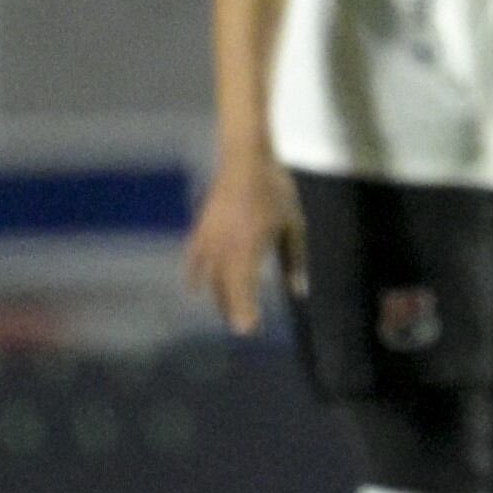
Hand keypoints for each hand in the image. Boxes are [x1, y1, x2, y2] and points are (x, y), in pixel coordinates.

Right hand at [182, 152, 302, 334]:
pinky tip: (195, 288)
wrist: (246, 162)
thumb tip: (299, 291)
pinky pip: (194, 260)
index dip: (244, 310)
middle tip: (243, 327)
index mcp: (249, 248)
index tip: (247, 330)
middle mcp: (225, 249)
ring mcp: (208, 240)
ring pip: (210, 277)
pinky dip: (196, 275)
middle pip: (225, 287)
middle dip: (232, 308)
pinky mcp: (200, 230)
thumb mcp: (293, 226)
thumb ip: (294, 261)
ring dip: (218, 296)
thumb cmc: (275, 192)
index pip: (244, 288)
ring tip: (228, 311)